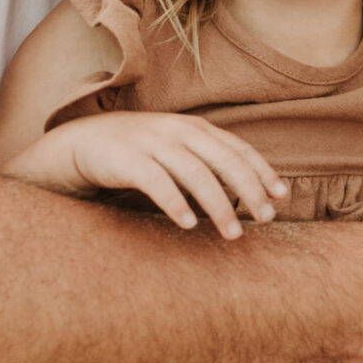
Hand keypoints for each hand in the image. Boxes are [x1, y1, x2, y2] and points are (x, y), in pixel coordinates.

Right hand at [4, 113, 286, 240]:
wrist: (82, 142)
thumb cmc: (138, 154)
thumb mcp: (176, 152)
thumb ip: (207, 165)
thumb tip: (248, 194)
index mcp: (194, 128)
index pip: (236, 147)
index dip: (261, 170)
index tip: (280, 195)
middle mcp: (177, 131)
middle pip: (223, 159)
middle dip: (248, 189)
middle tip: (264, 218)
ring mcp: (151, 143)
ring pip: (195, 173)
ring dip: (217, 204)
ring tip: (232, 233)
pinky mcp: (126, 159)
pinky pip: (156, 181)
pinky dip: (175, 203)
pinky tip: (188, 224)